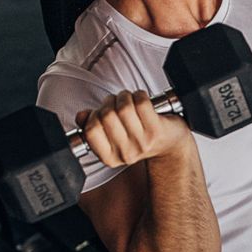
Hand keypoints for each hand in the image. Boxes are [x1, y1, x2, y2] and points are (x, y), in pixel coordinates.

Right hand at [74, 91, 191, 167]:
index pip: (90, 131)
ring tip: (128, 99)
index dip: (93, 115)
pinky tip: (142, 98)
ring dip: (125, 96)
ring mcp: (142, 142)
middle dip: (110, 101)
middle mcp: (126, 153)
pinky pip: (141, 103)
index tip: (100, 111)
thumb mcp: (112, 135)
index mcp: (110, 157)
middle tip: (116, 101)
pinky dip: (139, 94)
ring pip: (123, 107)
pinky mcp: (156, 130)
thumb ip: (92, 126)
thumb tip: (81, 116)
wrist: (170, 142)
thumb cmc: (138, 135)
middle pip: (106, 116)